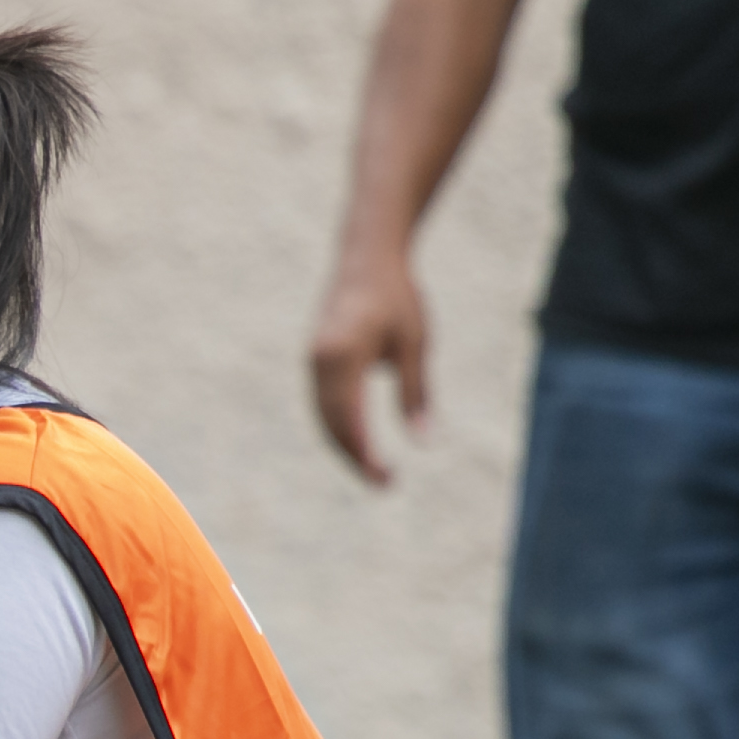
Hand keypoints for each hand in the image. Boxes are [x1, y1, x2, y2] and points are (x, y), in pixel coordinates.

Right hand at [307, 244, 430, 482]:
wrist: (367, 255)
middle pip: (332, 426)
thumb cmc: (397, 296)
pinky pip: (322, 403)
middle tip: (384, 484)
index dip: (366, 456)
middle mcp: (319, 362)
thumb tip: (425, 442)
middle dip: (355, 458)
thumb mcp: (415, 345)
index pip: (351, 422)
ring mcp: (312, 361)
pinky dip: (338, 426)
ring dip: (345, 445)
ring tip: (372, 468)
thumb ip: (416, 394)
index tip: (387, 480)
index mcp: (343, 358)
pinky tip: (358, 439)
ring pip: (323, 417)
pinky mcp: (314, 359)